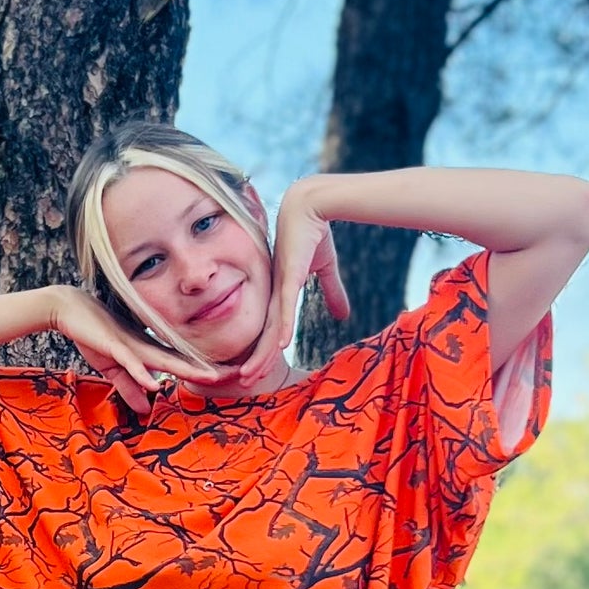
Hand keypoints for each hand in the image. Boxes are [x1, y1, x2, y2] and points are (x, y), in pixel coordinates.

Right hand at [49, 287, 223, 413]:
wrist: (69, 309)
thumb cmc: (95, 336)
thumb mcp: (114, 370)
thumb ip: (130, 388)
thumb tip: (146, 410)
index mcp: (149, 352)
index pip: (183, 364)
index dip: (205, 371)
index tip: (231, 377)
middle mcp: (146, 347)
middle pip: (183, 361)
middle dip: (209, 369)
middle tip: (239, 374)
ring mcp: (131, 345)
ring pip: (163, 360)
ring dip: (186, 369)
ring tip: (210, 377)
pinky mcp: (113, 345)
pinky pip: (130, 361)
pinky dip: (142, 373)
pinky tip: (155, 384)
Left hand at [234, 181, 349, 383]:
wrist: (311, 205)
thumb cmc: (314, 234)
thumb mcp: (325, 270)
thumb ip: (332, 292)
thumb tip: (343, 315)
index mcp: (280, 293)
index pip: (270, 329)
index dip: (263, 352)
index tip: (256, 371)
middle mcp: (275, 293)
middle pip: (264, 334)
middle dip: (254, 361)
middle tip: (245, 384)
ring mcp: (279, 285)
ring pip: (269, 327)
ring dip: (260, 353)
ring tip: (249, 375)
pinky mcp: (289, 274)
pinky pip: (285, 306)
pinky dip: (283, 326)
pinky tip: (280, 346)